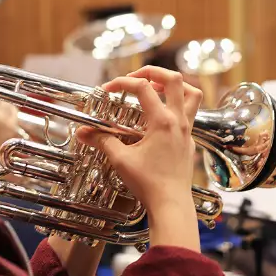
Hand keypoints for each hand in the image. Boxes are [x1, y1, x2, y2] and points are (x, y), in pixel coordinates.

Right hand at [76, 66, 202, 250]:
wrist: (171, 204)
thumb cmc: (149, 183)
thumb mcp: (121, 160)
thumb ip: (102, 141)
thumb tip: (83, 133)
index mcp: (162, 121)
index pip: (143, 87)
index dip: (122, 82)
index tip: (107, 90)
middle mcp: (179, 121)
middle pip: (174, 79)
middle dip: (153, 71)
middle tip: (135, 77)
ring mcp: (187, 130)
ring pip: (192, 93)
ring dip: (174, 85)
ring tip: (155, 88)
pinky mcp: (189, 141)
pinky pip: (190, 113)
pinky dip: (177, 105)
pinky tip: (161, 116)